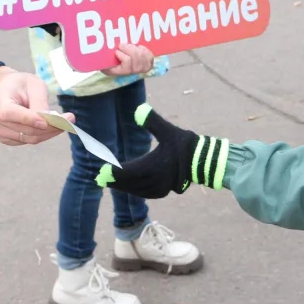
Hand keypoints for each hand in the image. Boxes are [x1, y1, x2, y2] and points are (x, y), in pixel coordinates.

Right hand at [0, 67, 66, 146]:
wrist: (4, 89)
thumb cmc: (20, 84)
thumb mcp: (33, 84)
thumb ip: (39, 102)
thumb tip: (48, 120)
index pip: (10, 113)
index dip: (29, 119)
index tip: (49, 121)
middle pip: (23, 129)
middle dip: (49, 127)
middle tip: (70, 121)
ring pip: (27, 138)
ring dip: (48, 133)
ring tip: (64, 124)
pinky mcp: (3, 138)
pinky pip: (25, 141)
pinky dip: (41, 136)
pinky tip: (51, 128)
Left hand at [96, 104, 228, 197]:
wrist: (202, 160)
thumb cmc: (184, 144)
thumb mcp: (167, 131)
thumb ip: (152, 120)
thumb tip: (139, 110)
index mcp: (151, 166)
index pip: (126, 172)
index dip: (113, 172)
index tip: (101, 171)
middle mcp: (153, 180)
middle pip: (127, 183)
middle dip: (114, 180)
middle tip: (100, 177)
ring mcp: (158, 188)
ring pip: (134, 190)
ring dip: (122, 186)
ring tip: (111, 182)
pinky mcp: (163, 192)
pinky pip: (143, 193)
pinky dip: (133, 190)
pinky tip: (129, 187)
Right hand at [102, 42, 153, 77]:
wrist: (114, 56)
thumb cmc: (105, 55)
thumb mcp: (100, 56)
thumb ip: (101, 55)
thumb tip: (98, 51)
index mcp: (116, 71)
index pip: (126, 67)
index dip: (123, 57)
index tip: (116, 51)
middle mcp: (129, 73)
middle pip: (136, 62)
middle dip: (130, 50)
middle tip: (122, 45)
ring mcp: (138, 69)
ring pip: (143, 59)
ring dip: (136, 49)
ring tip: (130, 46)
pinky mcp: (146, 63)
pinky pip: (150, 58)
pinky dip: (145, 51)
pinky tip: (139, 48)